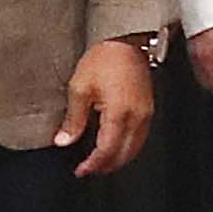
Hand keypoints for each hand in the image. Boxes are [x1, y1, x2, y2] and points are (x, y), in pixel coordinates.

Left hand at [57, 39, 154, 178]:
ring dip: (118, 159)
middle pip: (124, 154)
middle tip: (88, 169)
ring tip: (101, 162)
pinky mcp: (148, 109)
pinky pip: (141, 137)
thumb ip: (74, 119)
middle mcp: (137, 117)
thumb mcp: (80, 88)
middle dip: (106, 166)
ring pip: (135, 148)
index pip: (107, 150)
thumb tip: (64, 141)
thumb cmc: (104, 59)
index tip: (81, 170)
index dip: (93, 164)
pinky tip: (116, 146)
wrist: (125, 42)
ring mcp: (146, 114)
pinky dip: (128, 147)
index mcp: (119, 113)